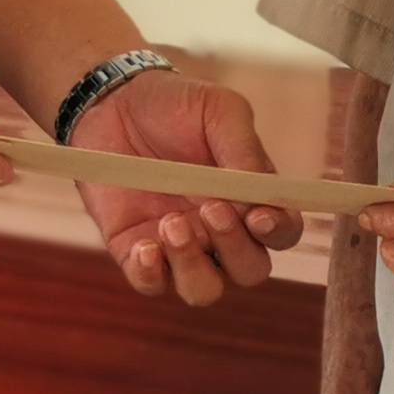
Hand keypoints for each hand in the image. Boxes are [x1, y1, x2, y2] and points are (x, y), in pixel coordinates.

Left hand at [70, 68, 302, 304]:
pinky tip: (146, 246)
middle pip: (249, 270)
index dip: (278, 233)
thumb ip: (244, 150)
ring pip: (203, 290)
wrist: (111, 102)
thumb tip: (258, 198)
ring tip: (170, 223)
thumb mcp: (219, 110)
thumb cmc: (175, 104)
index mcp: (250, 199)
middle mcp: (220, 233)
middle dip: (235, 249)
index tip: (258, 217)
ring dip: (193, 266)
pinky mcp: (136, 251)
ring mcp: (180, 247)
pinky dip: (152, 274)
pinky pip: (151, 284)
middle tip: (211, 210)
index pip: (282, 233)